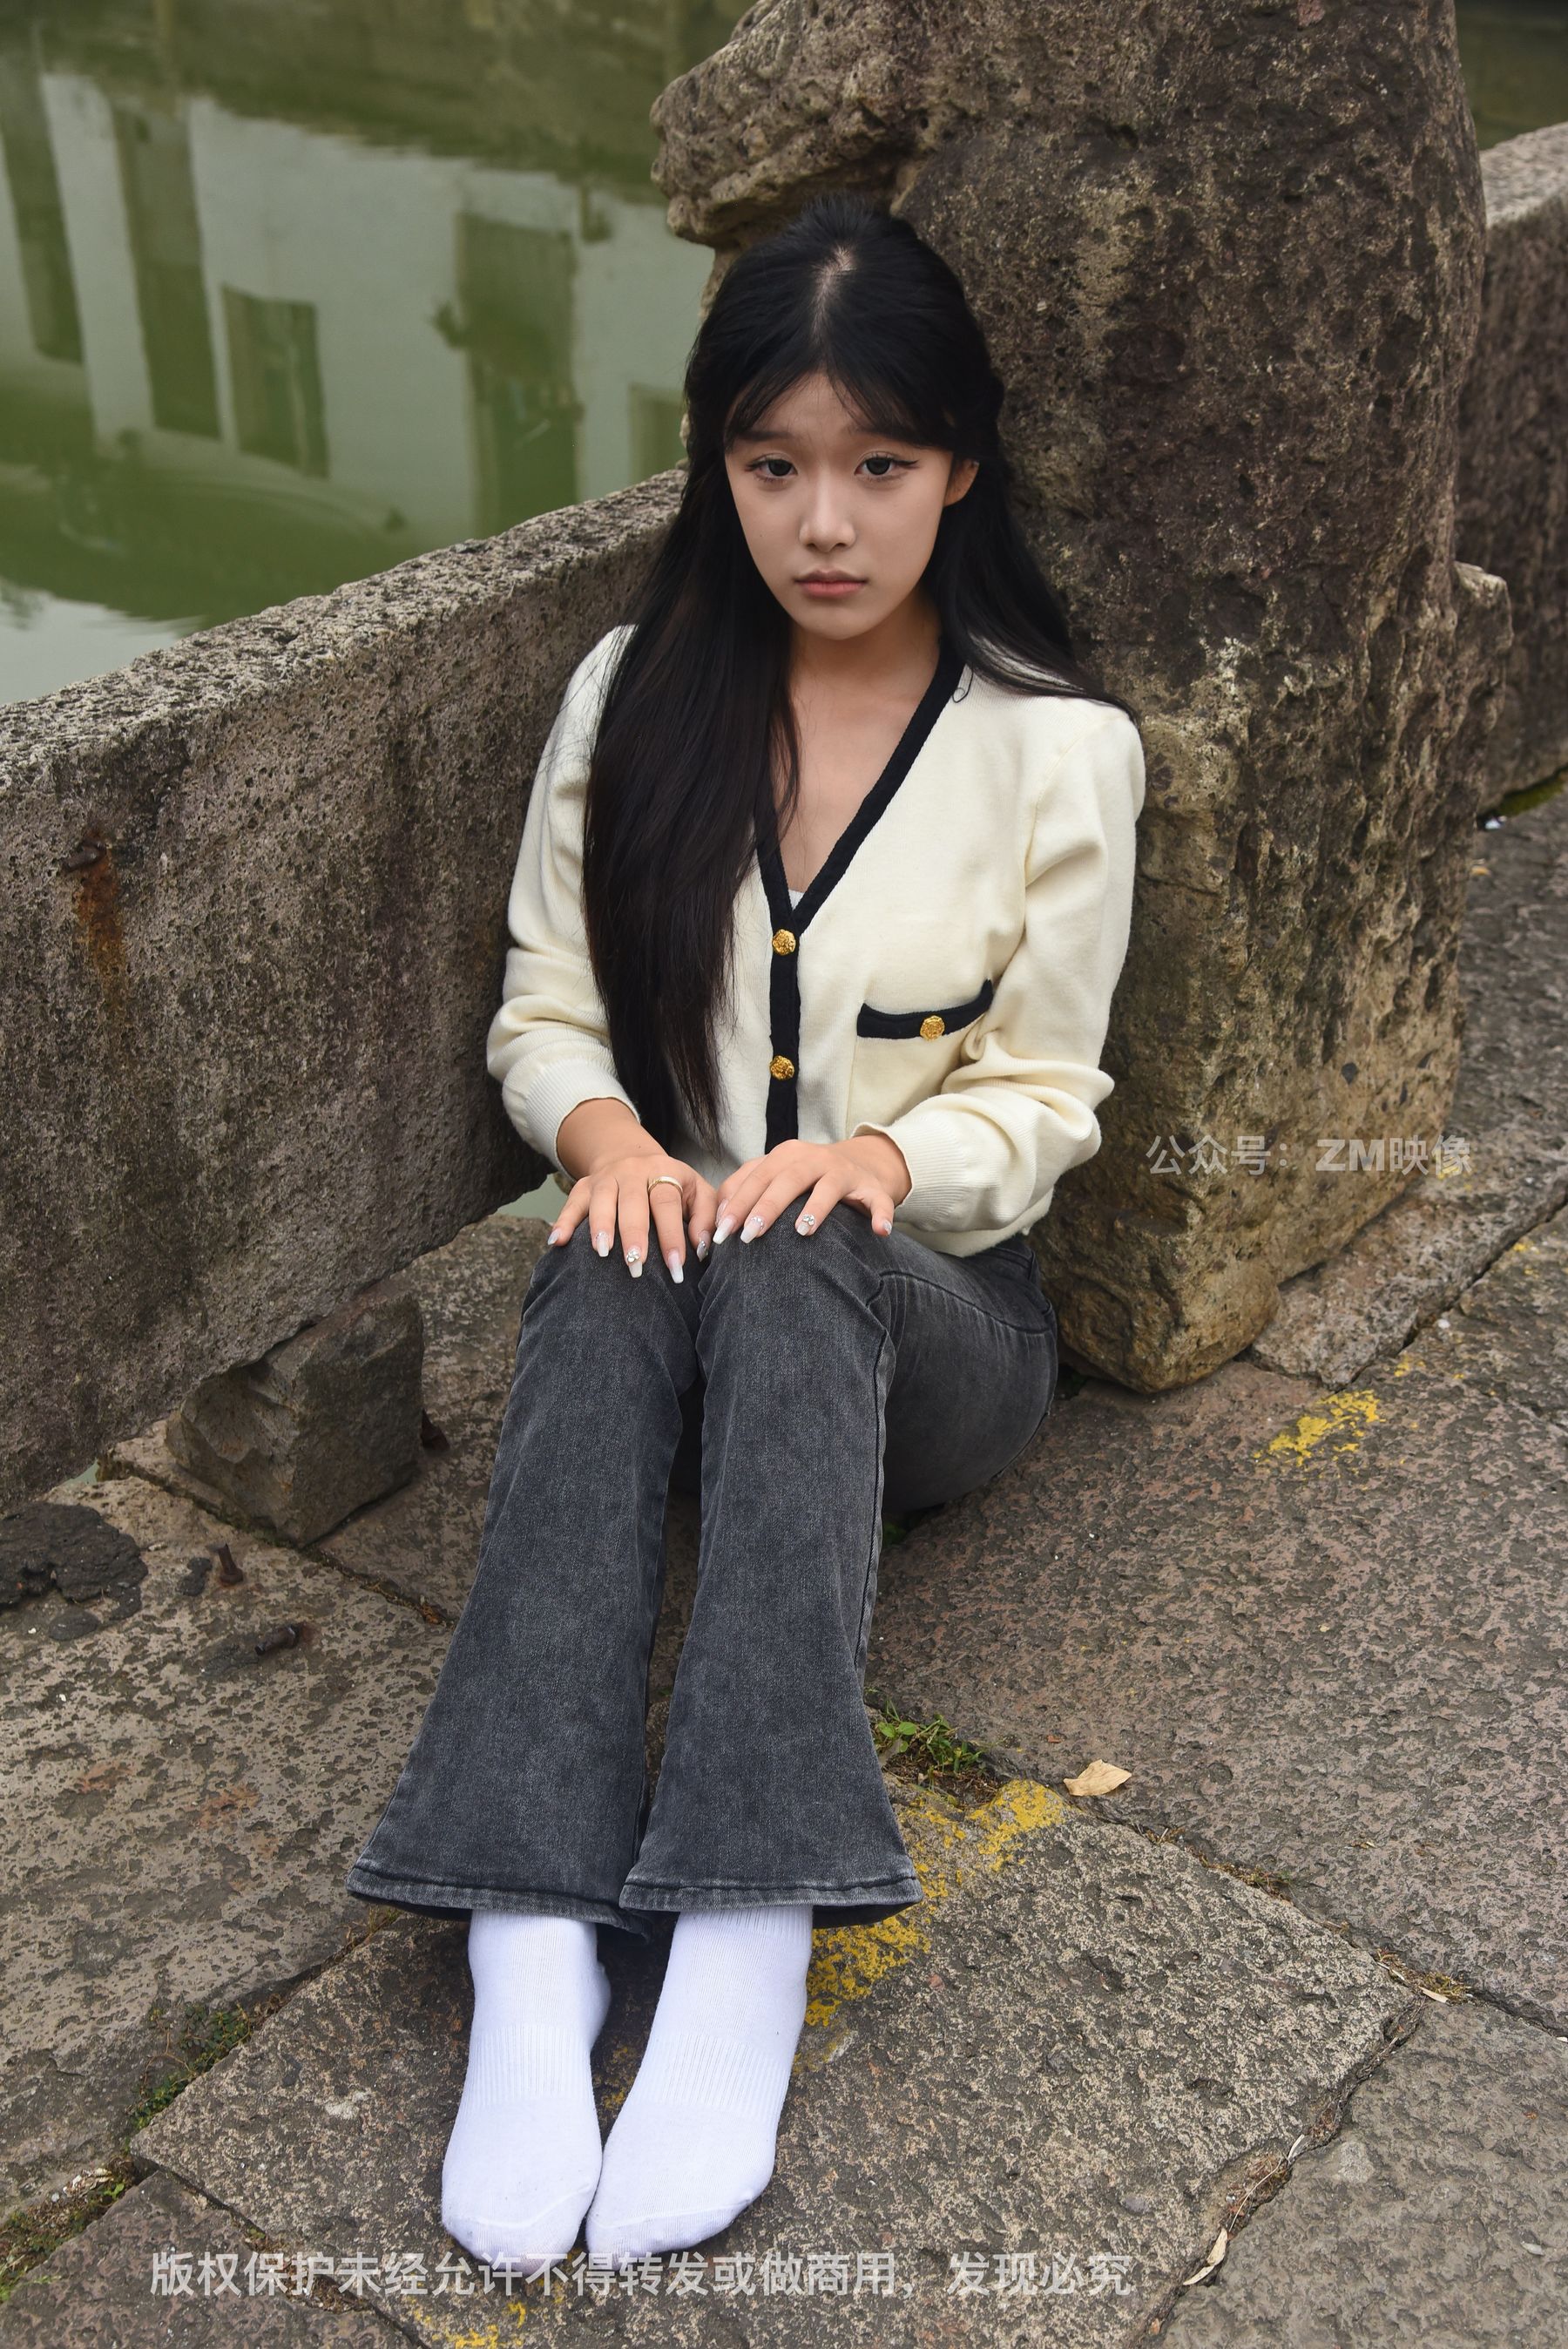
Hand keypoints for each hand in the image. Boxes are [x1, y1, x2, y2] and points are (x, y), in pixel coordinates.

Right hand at [546, 1147, 718, 1281]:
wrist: (631, 1156)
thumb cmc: (671, 1185)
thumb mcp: (697, 1191)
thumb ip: (706, 1217)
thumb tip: (703, 1247)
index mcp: (664, 1172)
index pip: (666, 1203)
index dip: (671, 1236)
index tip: (676, 1267)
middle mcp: (633, 1172)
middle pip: (632, 1202)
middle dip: (634, 1234)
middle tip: (635, 1264)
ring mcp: (605, 1178)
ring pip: (601, 1200)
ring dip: (600, 1226)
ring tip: (601, 1252)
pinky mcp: (583, 1187)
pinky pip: (571, 1204)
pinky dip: (564, 1222)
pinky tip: (558, 1242)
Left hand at [710, 1136, 910, 1248]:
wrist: (858, 1163)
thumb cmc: (805, 1177)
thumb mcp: (774, 1174)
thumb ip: (745, 1186)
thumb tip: (717, 1214)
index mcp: (785, 1155)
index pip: (756, 1177)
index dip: (737, 1203)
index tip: (720, 1231)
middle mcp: (813, 1159)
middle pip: (786, 1180)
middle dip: (766, 1208)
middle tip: (748, 1236)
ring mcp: (843, 1172)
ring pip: (828, 1187)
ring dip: (815, 1209)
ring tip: (801, 1232)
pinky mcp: (871, 1187)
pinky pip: (878, 1200)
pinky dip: (881, 1214)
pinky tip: (880, 1231)